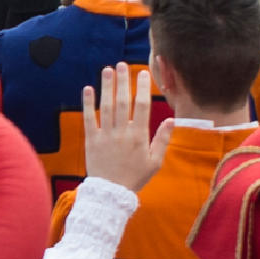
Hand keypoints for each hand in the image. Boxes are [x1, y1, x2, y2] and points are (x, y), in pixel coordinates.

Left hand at [78, 62, 167, 193]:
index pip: (142, 106)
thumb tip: (172, 120)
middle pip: (123, 102)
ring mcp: (105, 136)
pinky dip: (88, 104)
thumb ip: (162, 140)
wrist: (111, 193)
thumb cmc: (135, 177)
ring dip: (106, 87)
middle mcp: (122, 132)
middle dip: (122, 81)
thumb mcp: (155, 162)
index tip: (142, 73)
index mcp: (139, 136)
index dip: (142, 88)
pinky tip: (87, 89)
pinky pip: (89, 119)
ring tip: (107, 70)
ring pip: (106, 107)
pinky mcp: (91, 140)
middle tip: (121, 64)